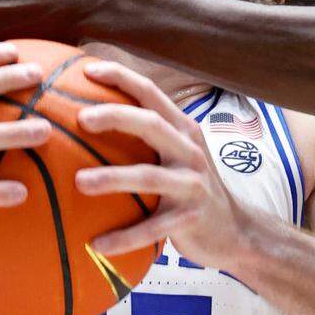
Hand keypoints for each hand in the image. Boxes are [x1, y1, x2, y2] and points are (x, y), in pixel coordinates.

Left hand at [74, 61, 253, 269]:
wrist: (235, 230)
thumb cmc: (191, 186)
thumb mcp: (178, 153)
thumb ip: (148, 134)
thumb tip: (89, 116)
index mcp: (183, 130)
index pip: (151, 93)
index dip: (121, 77)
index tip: (87, 69)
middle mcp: (190, 151)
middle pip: (151, 124)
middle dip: (116, 116)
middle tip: (80, 118)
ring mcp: (192, 185)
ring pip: (149, 176)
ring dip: (112, 178)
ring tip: (79, 182)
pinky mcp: (190, 219)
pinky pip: (152, 229)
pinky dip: (123, 237)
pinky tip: (95, 245)